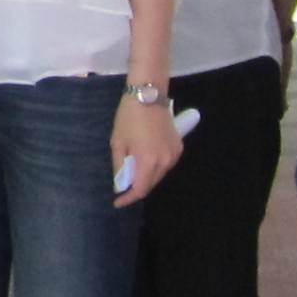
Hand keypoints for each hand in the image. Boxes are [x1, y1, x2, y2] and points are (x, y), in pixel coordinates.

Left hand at [113, 86, 182, 209]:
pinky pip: (165, 164)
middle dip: (136, 187)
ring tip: (133, 169)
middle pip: (150, 184)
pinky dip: (155, 166)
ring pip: (159, 175)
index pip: (140, 190)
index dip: (128, 198)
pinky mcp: (178, 147)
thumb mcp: (118, 142)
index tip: (117, 201)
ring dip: (146, 176)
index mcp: (148, 161)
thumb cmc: (129, 117)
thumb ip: (120, 166)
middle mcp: (165, 162)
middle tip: (123, 183)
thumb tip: (121, 185)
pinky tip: (146, 159)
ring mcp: (174, 155)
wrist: (149, 95)